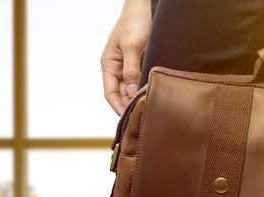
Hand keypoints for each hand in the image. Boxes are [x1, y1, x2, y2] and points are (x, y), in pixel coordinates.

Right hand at [101, 0, 151, 114]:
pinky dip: (146, 89)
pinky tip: (154, 96)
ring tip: (149, 110)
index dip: (117, 107)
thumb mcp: (132, 46)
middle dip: (129, 106)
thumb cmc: (134, 21)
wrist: (144, 6)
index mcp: (109, 64)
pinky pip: (141, 81)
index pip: (110, 93)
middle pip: (121, 94)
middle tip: (143, 118)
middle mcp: (117, 68)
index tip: (128, 118)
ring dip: (138, 99)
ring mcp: (129, 66)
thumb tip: (131, 93)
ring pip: (132, 89)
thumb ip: (131, 70)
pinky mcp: (140, 64)